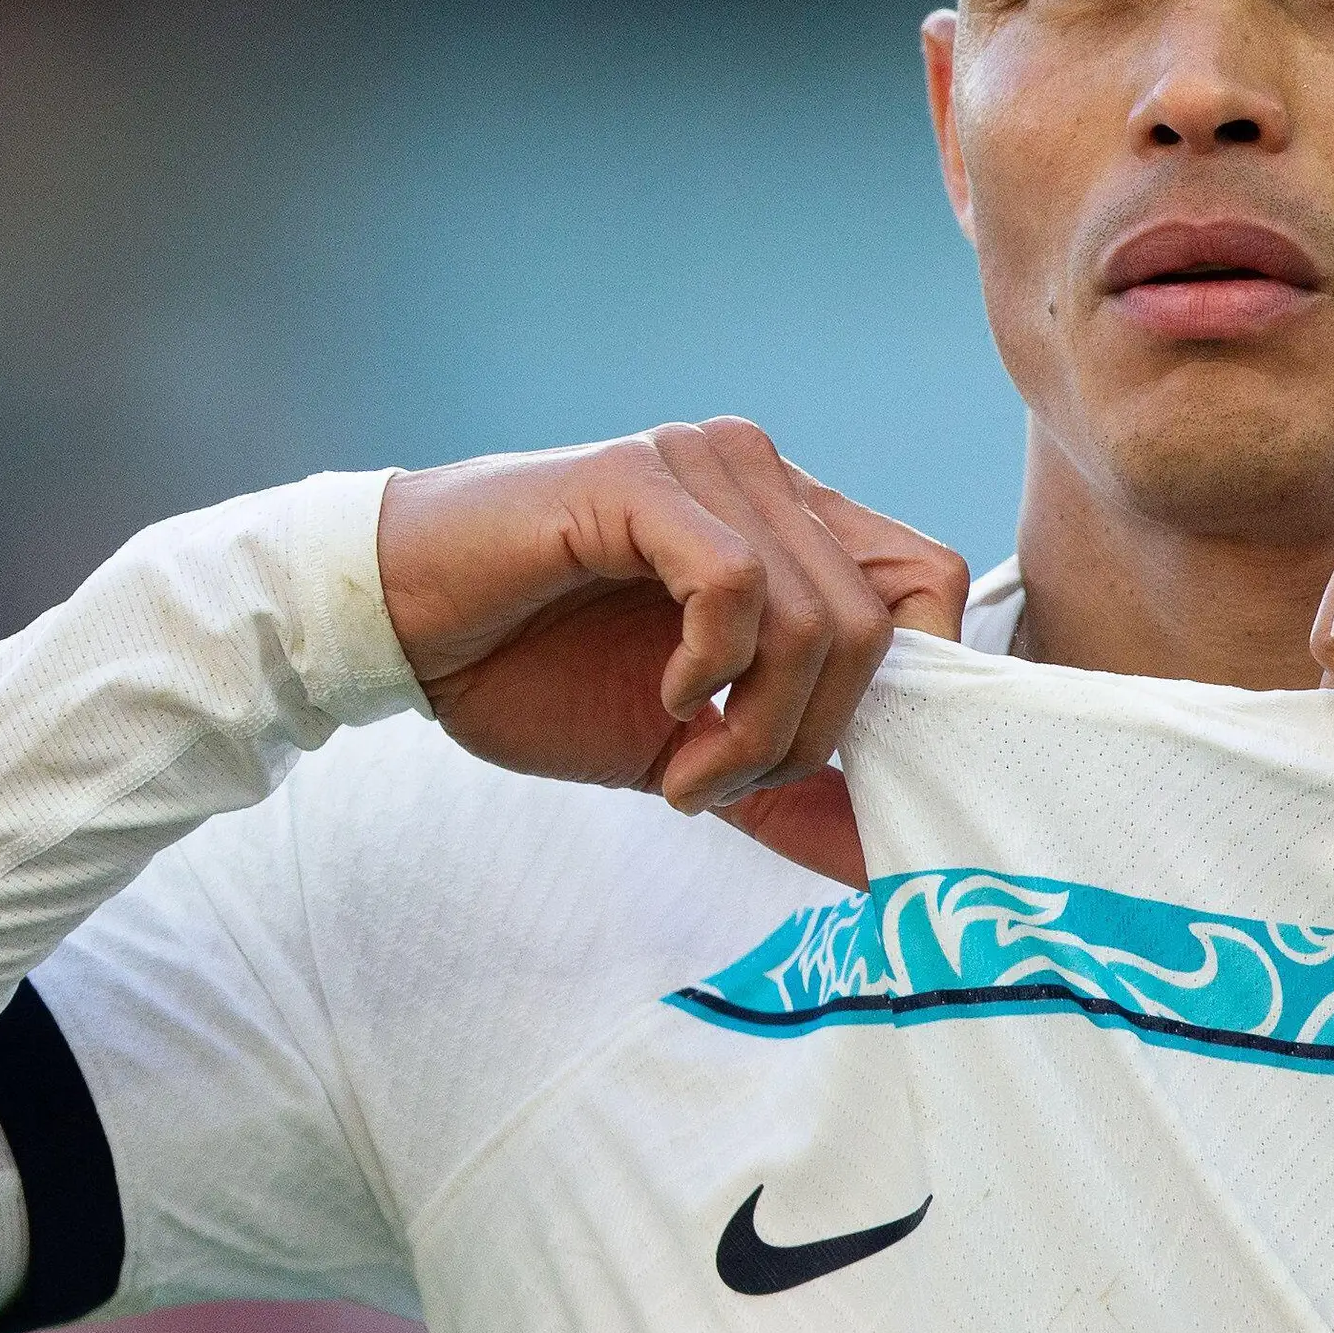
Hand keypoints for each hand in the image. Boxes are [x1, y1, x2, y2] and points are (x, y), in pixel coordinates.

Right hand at [376, 420, 963, 883]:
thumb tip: (887, 866)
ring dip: (758, 725)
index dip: (909, 687)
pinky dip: (712, 668)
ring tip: (685, 761)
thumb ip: (790, 793)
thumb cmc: (542, 674)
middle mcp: (763, 476)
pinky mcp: (644, 479)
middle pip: (881, 621)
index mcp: (792, 522)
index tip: (820, 767)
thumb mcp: (691, 754)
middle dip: (813, 735)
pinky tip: (666, 699)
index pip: (928, 583)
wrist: (405, 632)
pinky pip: (738, 584)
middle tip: (722, 780)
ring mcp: (705, 466)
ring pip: (817, 615)